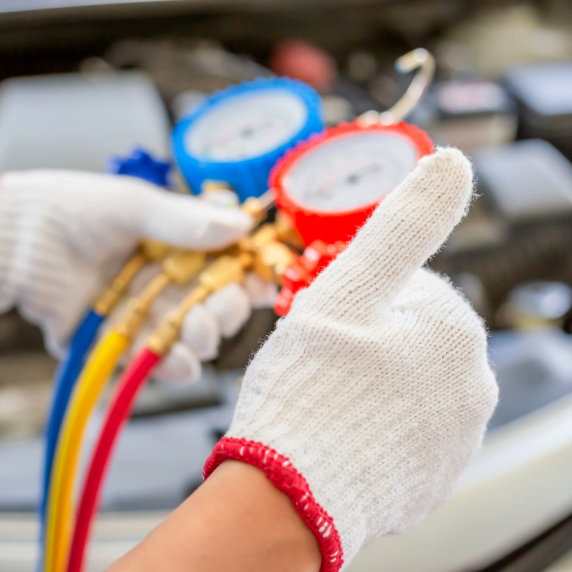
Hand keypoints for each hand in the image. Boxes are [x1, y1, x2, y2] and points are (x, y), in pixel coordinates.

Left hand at [0, 170, 252, 356]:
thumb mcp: (133, 206)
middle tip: (223, 307)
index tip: (262, 280)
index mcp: (182, 246)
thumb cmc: (72, 210)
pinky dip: (175, 367)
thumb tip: (240, 225)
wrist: (15, 240)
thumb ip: (187, 220)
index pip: (232, 264)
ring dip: (205, 340)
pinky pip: (159, 362)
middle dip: (228, 311)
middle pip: (220, 306)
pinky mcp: (124, 342)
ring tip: (198, 333)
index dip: (252, 274)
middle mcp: (171, 281)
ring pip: (195, 338)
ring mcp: (150, 313)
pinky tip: (180, 361)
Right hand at [204, 148, 498, 569]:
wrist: (289, 495)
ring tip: (329, 399)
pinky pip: (405, 428)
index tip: (330, 319)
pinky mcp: (435, 477)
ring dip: (371, 380)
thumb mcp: (349, 288)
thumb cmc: (309, 390)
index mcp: (456, 332)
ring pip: (406, 382)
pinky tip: (344, 430)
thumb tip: (452, 164)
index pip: (410, 289)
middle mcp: (472, 386)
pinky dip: (378, 422)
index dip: (360, 297)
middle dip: (368, 339)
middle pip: (409, 337)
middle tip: (324, 361)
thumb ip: (405, 223)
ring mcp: (456, 438)